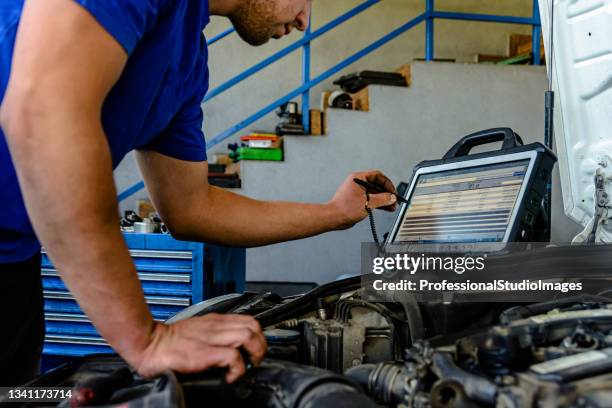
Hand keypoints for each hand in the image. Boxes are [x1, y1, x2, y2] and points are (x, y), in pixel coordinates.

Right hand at [133, 314, 266, 382]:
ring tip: (248, 367)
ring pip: (248, 336)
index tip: (255, 350)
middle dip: (261, 345)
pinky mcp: (205, 352)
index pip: (249, 320)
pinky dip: (238, 368)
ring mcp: (211, 338)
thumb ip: (212, 335)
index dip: (258, 335)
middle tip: (256, 359)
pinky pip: (233, 356)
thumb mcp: (196, 331)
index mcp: (214, 321)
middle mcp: (216, 326)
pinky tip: (231, 376)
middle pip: (254, 326)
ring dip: (254, 354)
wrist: (147, 343)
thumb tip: (228, 348)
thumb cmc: (168, 341)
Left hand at [329, 170, 397, 229]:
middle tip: (394, 201)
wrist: (334, 218)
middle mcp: (358, 183)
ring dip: (384, 200)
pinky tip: (386, 208)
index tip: (393, 192)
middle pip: (377, 185)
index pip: (377, 176)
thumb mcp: (368, 202)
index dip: (387, 184)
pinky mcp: (358, 201)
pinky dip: (379, 204)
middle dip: (387, 193)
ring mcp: (358, 192)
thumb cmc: (345, 208)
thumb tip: (392, 197)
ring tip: (392, 207)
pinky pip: (371, 200)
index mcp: (358, 178)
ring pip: (375, 193)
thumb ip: (382, 199)